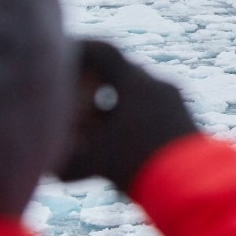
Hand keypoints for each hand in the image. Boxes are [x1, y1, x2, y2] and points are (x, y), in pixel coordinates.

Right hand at [57, 40, 197, 192]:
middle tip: (77, 95)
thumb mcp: (93, 163)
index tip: (64, 55)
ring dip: (116, 106)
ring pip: (139, 94)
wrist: (194, 184)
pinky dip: (135, 119)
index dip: (80, 51)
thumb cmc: (138, 166)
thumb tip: (41, 168)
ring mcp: (176, 101)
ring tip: (98, 124)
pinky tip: (123, 139)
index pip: (104, 52)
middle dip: (96, 85)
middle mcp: (158, 85)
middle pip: (121, 74)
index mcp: (136, 83)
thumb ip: (63, 162)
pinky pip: (155, 109)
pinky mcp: (186, 119)